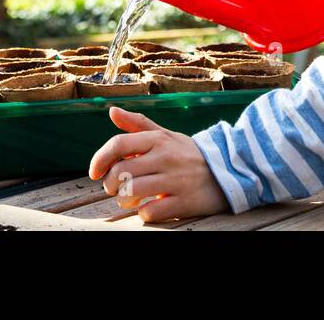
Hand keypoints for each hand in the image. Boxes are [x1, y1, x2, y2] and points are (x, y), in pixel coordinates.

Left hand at [88, 106, 229, 222]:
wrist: (229, 170)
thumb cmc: (188, 154)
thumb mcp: (166, 135)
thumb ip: (138, 124)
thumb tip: (112, 111)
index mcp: (158, 139)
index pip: (119, 144)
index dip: (100, 159)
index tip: (94, 172)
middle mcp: (166, 157)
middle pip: (121, 172)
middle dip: (110, 184)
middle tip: (115, 188)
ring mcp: (175, 180)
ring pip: (131, 192)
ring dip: (124, 201)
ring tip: (130, 200)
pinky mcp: (184, 202)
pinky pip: (150, 211)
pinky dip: (144, 213)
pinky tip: (149, 208)